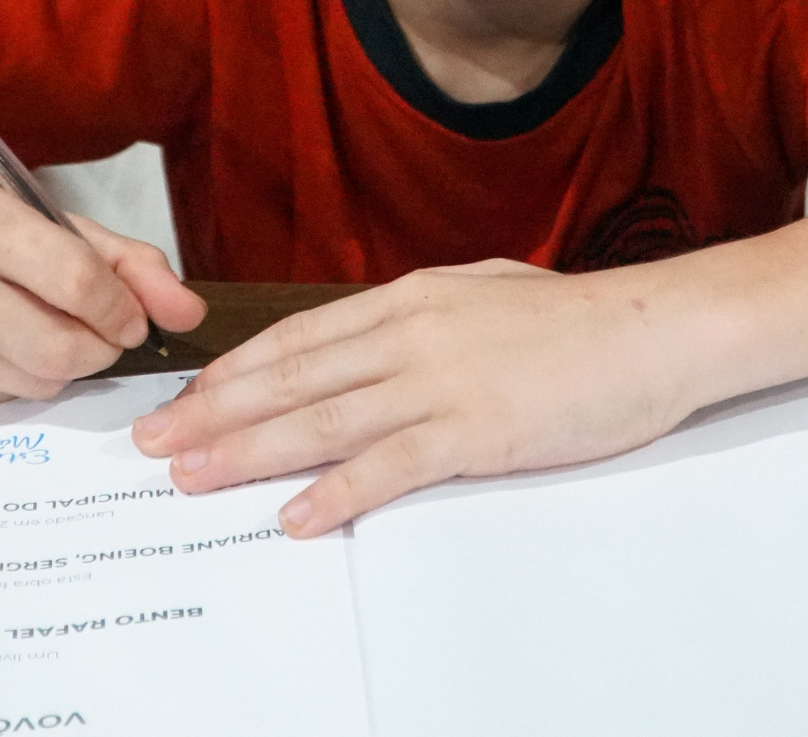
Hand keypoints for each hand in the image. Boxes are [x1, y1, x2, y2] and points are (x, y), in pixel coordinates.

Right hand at [0, 179, 206, 407]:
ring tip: (49, 330)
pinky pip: (7, 401)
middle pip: (59, 348)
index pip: (75, 281)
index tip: (131, 316)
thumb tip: (189, 313)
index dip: (121, 308)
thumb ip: (128, 262)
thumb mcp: (50, 221)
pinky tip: (8, 347)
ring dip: (67, 366)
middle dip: (101, 347)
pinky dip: (27, 380)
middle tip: (102, 331)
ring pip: (38, 383)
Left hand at [130, 258, 702, 537]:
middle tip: (153, 442)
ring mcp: (440, 382)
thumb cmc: (578, 319)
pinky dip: (335, 493)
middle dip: (212, 413)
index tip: (187, 396)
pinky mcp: (476, 430)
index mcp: (409, 299)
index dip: (233, 370)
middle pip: (290, 380)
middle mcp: (410, 334)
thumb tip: (368, 337)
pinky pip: (389, 467)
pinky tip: (295, 514)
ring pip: (322, 421)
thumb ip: (420, 315)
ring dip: (248, 452)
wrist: (653, 329)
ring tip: (193, 477)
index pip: (298, 338)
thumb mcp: (482, 293)